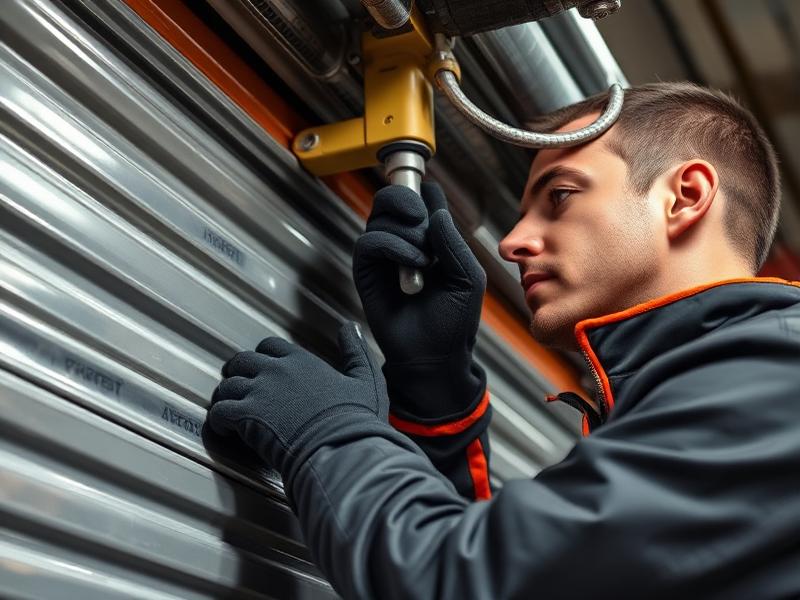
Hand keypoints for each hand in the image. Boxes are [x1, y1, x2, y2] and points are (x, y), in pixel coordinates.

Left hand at [207, 322, 388, 478]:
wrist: (340, 450)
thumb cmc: (355, 422)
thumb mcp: (366, 380)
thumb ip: (356, 351)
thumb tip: (350, 327)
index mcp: (301, 361)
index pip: (269, 346)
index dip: (263, 357)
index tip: (263, 369)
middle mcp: (276, 371)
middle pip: (241, 361)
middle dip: (237, 373)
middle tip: (238, 386)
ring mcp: (259, 393)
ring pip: (227, 386)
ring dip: (226, 397)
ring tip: (229, 409)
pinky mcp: (246, 416)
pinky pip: (219, 411)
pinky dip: (218, 419)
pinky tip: (226, 428)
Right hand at [353, 183, 486, 418]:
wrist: (435, 355)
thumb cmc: (454, 320)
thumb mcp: (468, 278)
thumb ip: (454, 243)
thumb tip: (435, 213)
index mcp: (431, 238)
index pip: (421, 197)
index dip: (422, 191)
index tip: (428, 199)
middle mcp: (404, 241)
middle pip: (393, 197)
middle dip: (407, 200)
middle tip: (421, 219)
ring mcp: (384, 255)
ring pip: (380, 216)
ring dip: (405, 232)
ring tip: (423, 258)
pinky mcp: (367, 272)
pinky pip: (369, 242)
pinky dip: (391, 245)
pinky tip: (411, 263)